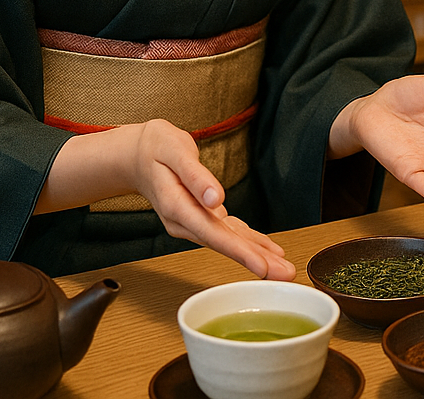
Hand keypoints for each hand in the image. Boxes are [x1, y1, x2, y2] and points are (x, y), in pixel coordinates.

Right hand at [130, 120, 295, 280]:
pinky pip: (227, 233)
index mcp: (176, 206)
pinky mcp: (200, 218)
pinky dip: (248, 242)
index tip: (261, 267)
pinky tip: (266, 250)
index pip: (212, 233)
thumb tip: (216, 198)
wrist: (138, 156)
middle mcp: (184, 221)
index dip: (238, 251)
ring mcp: (191, 222)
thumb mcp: (175, 151)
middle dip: (255, 260)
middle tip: (285, 274)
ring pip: (228, 241)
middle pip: (224, 244)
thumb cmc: (156, 149)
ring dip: (256, 255)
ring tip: (282, 267)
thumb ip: (196, 176)